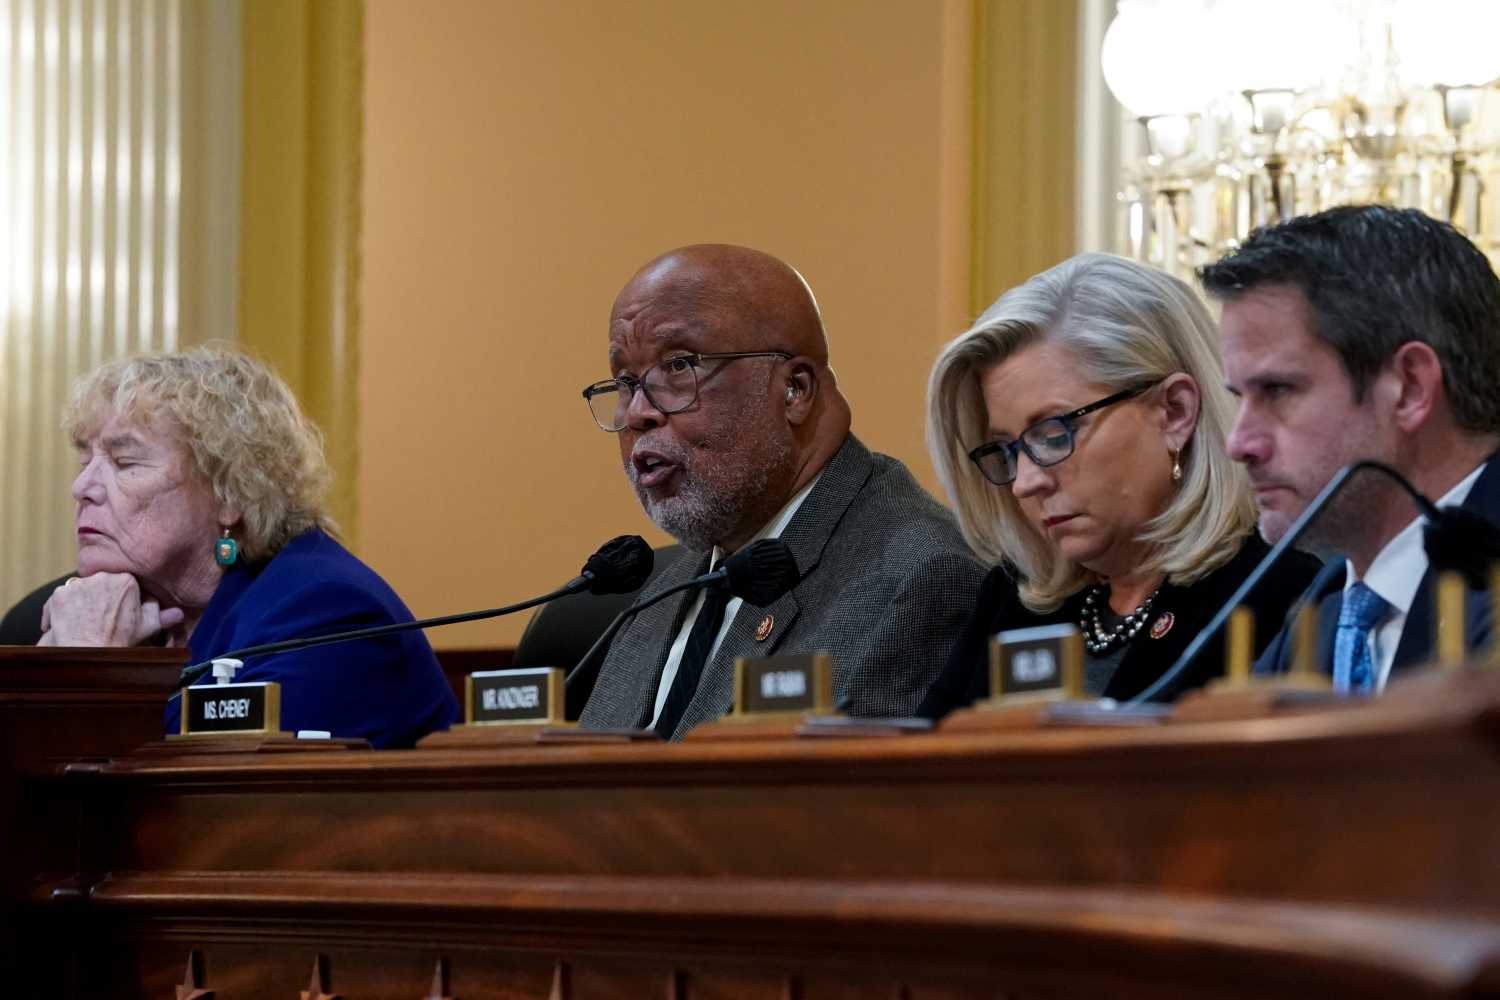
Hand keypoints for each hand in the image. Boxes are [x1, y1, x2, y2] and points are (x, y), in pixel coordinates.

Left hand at [38, 573, 185, 646]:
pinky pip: (61, 599)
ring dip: (82, 602)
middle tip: (103, 617)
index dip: (123, 597)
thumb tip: (177, 613)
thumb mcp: (148, 628)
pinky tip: (70, 624)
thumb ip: (162, 615)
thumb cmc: (119, 642)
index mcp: (126, 580)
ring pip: (81, 590)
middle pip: (101, 583)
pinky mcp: (58, 595)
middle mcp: (101, 577)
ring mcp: (78, 585)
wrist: (88, 654)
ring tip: (86, 622)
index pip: (125, 582)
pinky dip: (63, 610)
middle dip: (102, 597)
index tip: (122, 609)